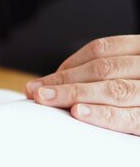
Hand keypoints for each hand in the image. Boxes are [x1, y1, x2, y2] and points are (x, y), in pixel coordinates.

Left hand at [25, 35, 139, 134]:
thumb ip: (104, 74)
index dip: (69, 64)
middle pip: (102, 69)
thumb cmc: (138, 92)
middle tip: (35, 92)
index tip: (42, 81)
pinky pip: (127, 116)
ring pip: (113, 89)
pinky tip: (78, 112)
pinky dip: (101, 114)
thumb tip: (57, 83)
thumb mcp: (129, 73)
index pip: (102, 50)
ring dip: (74, 94)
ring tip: (47, 99)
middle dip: (64, 81)